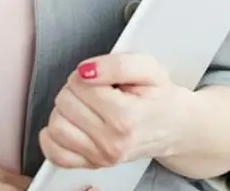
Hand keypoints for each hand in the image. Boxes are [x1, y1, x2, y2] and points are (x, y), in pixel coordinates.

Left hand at [39, 53, 191, 170]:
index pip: (79, 84)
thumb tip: (85, 71)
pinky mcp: (92, 164)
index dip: (87, 72)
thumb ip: (116, 64)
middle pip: (65, 102)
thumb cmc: (160, 96)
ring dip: (65, 109)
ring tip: (86, 105)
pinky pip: (56, 152)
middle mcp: (112, 143)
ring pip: (56, 125)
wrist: (175, 126)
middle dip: (76, 88)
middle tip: (97, 90)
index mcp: (125, 118)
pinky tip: (70, 123)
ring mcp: (102, 158)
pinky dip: (54, 137)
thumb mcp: (148, 67)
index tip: (103, 77)